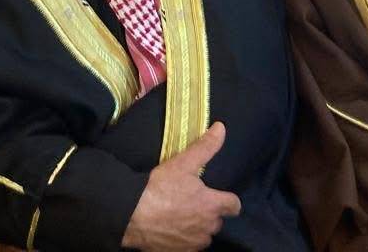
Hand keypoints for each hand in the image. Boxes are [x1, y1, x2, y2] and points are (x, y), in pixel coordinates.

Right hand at [122, 122, 240, 251]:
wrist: (133, 215)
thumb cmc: (160, 188)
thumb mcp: (183, 163)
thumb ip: (205, 147)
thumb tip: (222, 128)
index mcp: (212, 205)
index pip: (234, 205)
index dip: (228, 200)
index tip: (218, 196)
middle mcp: (208, 227)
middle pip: (217, 221)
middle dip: (208, 213)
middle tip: (191, 202)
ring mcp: (194, 243)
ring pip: (203, 235)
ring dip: (197, 228)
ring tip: (180, 216)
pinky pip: (189, 247)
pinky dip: (184, 240)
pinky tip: (171, 230)